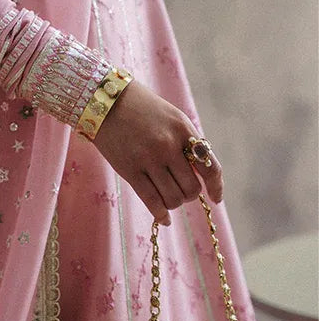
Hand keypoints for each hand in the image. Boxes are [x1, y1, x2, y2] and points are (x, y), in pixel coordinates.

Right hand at [93, 80, 222, 225]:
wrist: (106, 101)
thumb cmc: (142, 109)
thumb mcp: (172, 118)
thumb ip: (187, 142)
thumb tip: (200, 175)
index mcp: (183, 130)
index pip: (210, 166)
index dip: (216, 187)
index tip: (216, 197)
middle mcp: (168, 146)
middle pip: (191, 188)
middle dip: (189, 194)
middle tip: (181, 190)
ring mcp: (148, 159)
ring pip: (174, 198)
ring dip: (174, 202)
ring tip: (168, 197)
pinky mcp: (130, 170)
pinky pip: (152, 201)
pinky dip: (161, 214)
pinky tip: (164, 218)